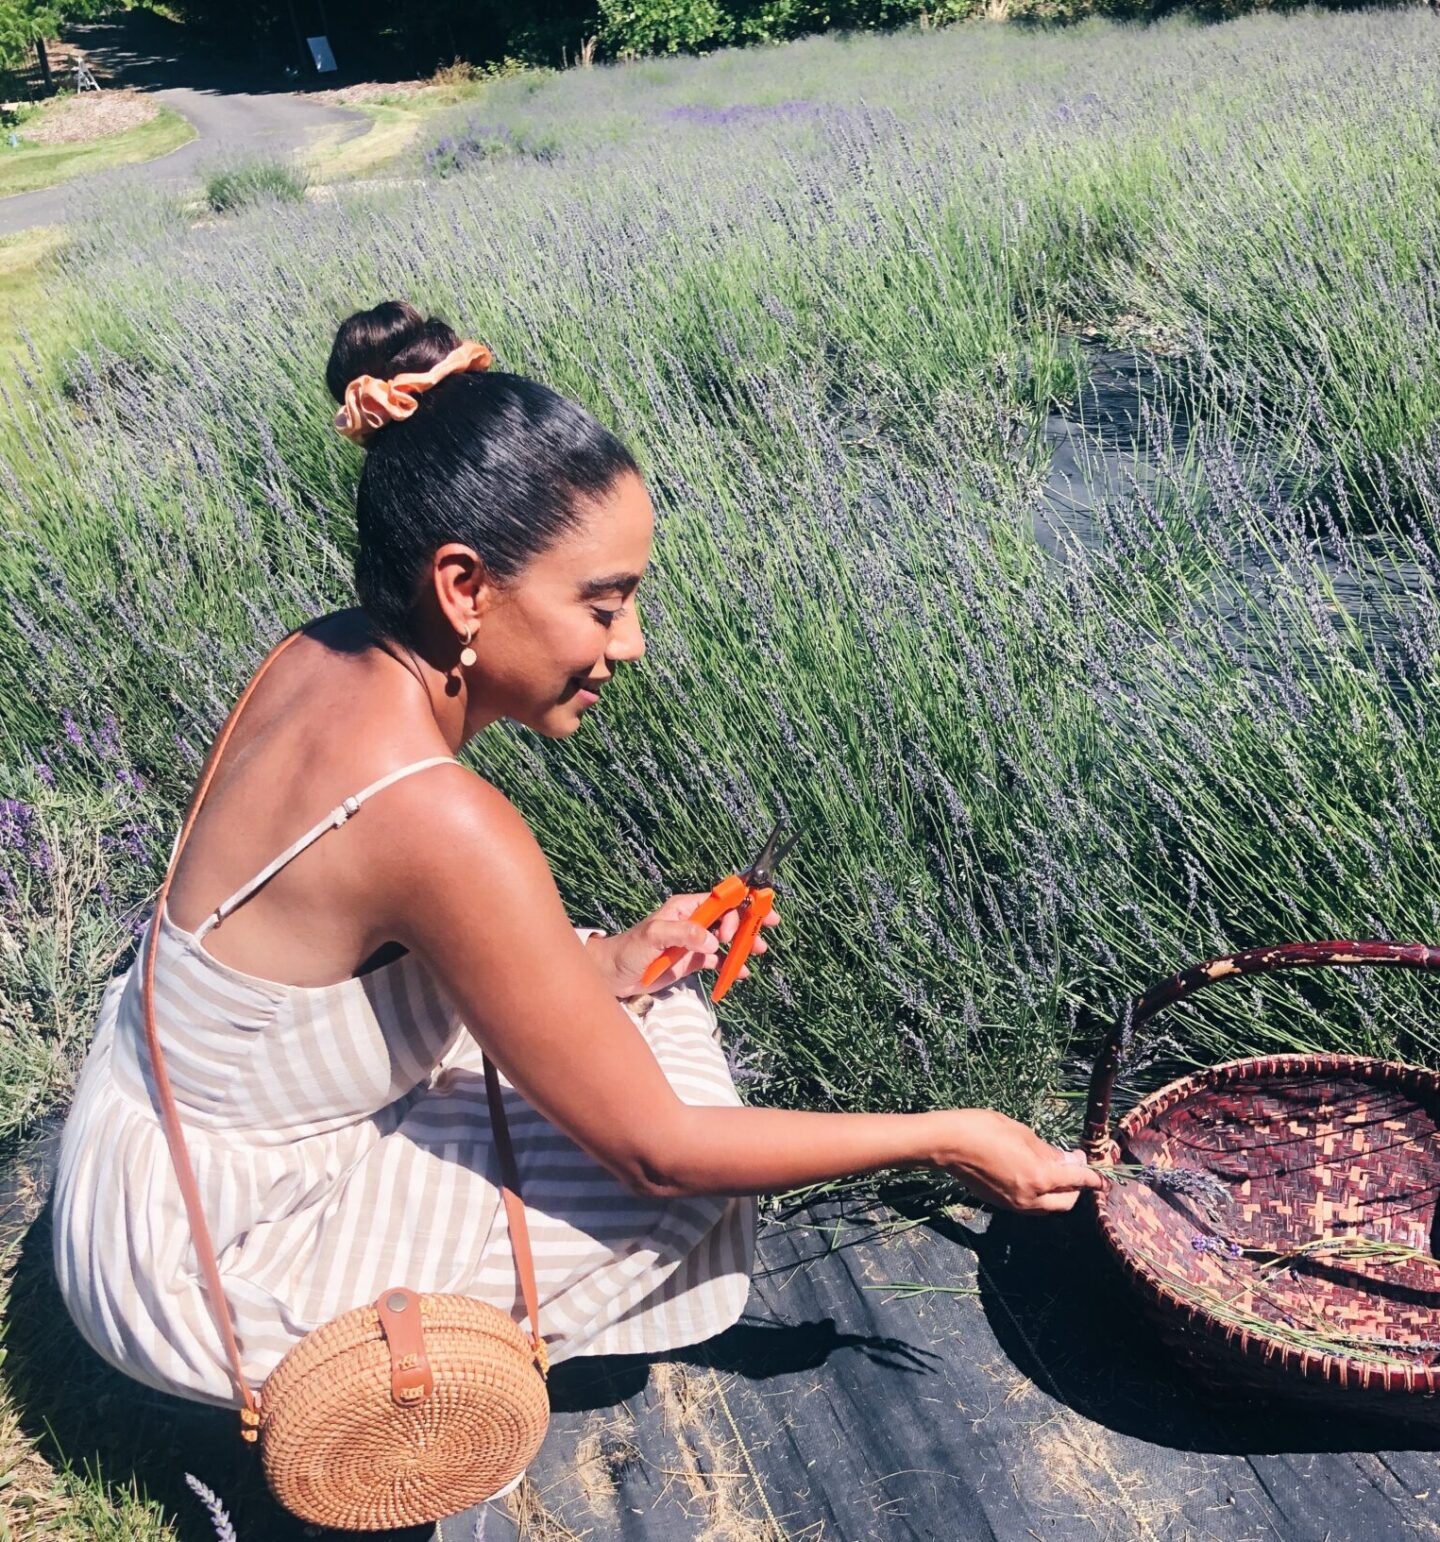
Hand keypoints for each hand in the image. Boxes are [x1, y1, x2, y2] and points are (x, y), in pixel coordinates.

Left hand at [587, 893, 780, 998]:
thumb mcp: (654, 936)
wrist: (613, 976)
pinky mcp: (691, 961)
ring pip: (726, 939)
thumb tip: (712, 940)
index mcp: (684, 908)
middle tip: (767, 928)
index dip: (740, 902)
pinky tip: (741, 972)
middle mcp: (692, 922)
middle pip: (728, 917)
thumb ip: (683, 934)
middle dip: (748, 921)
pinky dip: (730, 965)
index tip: (755, 911)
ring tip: (758, 950)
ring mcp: (693, 942)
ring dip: (743, 943)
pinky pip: (717, 960)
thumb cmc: (628, 950)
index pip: (719, 900)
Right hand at [930, 1109, 1105, 1212]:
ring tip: (1053, 1168)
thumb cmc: (985, 1129)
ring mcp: (1014, 1205)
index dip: (1093, 1177)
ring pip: (1048, 1206)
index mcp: (1040, 1178)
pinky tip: (1031, 1174)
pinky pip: (1030, 1204)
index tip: (1102, 1175)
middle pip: (1066, 1202)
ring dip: (1057, 1193)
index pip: (1078, 1181)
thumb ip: (1049, 1151)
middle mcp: (1030, 1198)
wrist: (947, 1144)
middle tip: (1074, 1166)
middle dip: (1076, 1188)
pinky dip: (1039, 1193)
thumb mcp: (1023, 1133)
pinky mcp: (1001, 1204)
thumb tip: (1069, 1161)